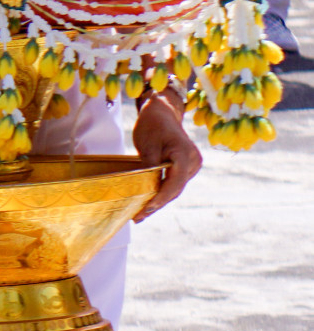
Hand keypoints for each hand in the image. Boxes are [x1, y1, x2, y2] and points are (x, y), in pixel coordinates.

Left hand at [129, 92, 204, 220]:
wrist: (162, 113)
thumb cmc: (152, 125)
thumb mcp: (147, 145)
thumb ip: (151, 167)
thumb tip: (147, 189)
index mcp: (184, 155)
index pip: (173, 183)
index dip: (159, 199)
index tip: (144, 210)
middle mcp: (193, 162)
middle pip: (175, 189)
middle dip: (156, 204)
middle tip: (137, 218)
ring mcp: (192, 165)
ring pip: (175, 188)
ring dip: (159, 201)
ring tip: (140, 214)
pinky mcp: (187, 167)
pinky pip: (175, 183)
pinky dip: (162, 192)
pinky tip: (149, 202)